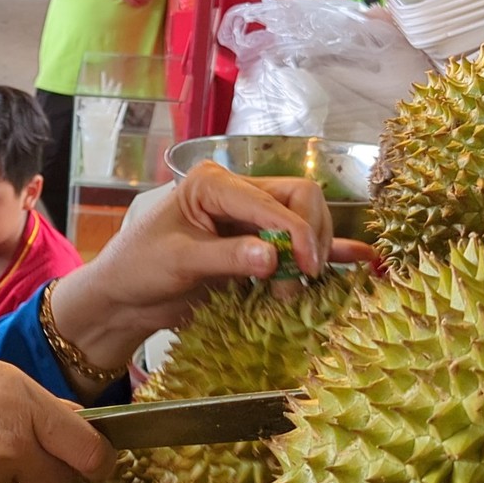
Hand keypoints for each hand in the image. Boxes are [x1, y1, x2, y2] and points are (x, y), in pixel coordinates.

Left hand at [51, 162, 379, 364]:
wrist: (122, 299)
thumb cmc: (138, 271)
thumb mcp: (178, 263)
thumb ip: (226, 259)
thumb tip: (273, 259)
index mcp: (213, 183)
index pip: (274, 200)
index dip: (297, 233)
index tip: (307, 268)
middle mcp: (236, 192)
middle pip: (300, 199)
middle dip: (309, 237)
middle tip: (302, 280)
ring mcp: (248, 217)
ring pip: (305, 218)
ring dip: (312, 250)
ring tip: (298, 288)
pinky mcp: (256, 243)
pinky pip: (298, 243)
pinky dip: (326, 251)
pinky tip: (361, 260)